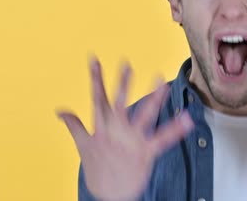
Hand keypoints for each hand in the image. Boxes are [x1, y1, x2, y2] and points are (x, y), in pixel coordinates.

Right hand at [57, 58, 193, 200]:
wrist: (107, 195)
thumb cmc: (96, 167)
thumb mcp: (82, 145)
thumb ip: (74, 124)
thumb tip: (59, 111)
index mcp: (101, 127)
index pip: (97, 97)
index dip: (95, 77)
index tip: (93, 58)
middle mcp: (115, 132)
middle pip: (118, 103)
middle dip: (122, 83)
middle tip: (127, 63)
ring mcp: (130, 142)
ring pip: (142, 116)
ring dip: (153, 100)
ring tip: (162, 82)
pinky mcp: (145, 153)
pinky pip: (163, 139)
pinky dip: (175, 129)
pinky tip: (187, 119)